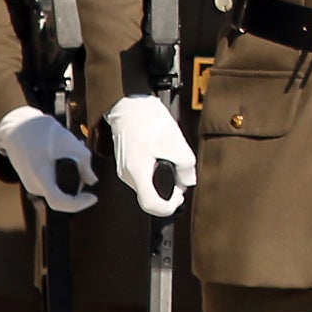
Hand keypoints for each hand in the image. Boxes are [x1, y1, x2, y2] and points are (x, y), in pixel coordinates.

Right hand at [0, 105, 97, 213]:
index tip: (93, 197)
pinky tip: (67, 151)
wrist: (16, 126)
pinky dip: (63, 170)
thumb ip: (84, 162)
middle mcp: (33, 185)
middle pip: (63, 192)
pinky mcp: (33, 180)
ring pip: (59, 186)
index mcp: (39, 176)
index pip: (59, 202)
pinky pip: (52, 181)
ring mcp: (31, 184)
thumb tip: (92, 181)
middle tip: (84, 155)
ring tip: (77, 145)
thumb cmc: (42, 132)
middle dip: (79, 179)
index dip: (78, 204)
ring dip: (72, 172)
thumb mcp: (69, 141)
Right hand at [102, 95, 194, 217]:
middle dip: (168, 193)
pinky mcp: (126, 164)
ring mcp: (124, 170)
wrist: (130, 104)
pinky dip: (155, 174)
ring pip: (146, 187)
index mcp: (138, 171)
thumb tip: (187, 181)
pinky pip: (143, 177)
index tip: (178, 200)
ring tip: (173, 167)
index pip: (150, 204)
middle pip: (149, 196)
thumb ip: (187, 168)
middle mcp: (127, 174)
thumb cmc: (148, 119)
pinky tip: (163, 160)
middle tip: (181, 182)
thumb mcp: (177, 143)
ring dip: (162, 183)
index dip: (167, 207)